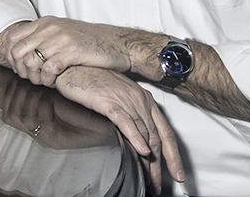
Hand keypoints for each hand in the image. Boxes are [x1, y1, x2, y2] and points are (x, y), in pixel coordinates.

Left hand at [6, 17, 155, 85]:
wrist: (118, 43)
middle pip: (18, 51)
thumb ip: (44, 38)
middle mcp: (50, 28)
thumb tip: (23, 52)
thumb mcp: (63, 33)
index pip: (13, 38)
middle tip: (31, 78)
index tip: (19, 68)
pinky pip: (49, 69)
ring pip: (31, 61)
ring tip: (44, 81)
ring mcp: (61, 38)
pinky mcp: (72, 51)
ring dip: (35, 77)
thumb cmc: (92, 42)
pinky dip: (48, 80)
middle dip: (21, 70)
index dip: (11, 56)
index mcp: (46, 23)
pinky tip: (55, 82)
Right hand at [52, 65, 185, 194]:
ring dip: (149, 160)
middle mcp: (140, 100)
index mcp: (144, 99)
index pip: (165, 131)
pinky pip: (127, 123)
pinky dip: (136, 138)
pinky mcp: (109, 102)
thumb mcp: (117, 97)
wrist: (73, 65)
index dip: (172, 154)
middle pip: (157, 138)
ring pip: (144, 134)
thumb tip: (135, 139)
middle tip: (158, 184)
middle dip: (161, 165)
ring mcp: (126, 100)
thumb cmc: (91, 79)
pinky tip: (141, 151)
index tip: (176, 172)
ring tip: (149, 178)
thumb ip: (130, 116)